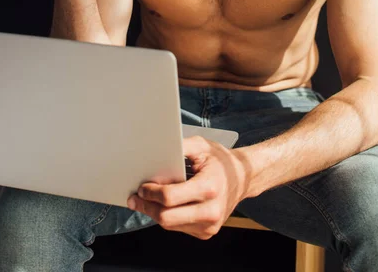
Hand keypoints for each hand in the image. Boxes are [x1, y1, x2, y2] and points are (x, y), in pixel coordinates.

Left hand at [127, 135, 249, 239]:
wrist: (243, 178)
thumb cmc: (220, 160)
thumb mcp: (202, 145)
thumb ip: (180, 146)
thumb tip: (156, 150)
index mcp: (209, 187)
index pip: (170, 197)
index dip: (151, 193)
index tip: (142, 186)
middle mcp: (211, 210)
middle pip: (166, 217)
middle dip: (147, 207)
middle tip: (135, 197)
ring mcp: (209, 225)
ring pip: (170, 225)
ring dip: (155, 213)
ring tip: (146, 200)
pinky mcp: (207, 232)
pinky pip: (179, 228)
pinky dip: (168, 217)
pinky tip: (165, 205)